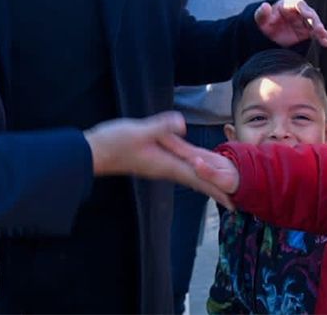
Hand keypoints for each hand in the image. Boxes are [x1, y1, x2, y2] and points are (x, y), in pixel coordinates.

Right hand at [84, 113, 232, 206]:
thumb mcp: (138, 131)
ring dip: (205, 183)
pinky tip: (194, 169)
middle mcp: (164, 168)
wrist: (92, 152)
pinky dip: (193, 172)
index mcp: (165, 163)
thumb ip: (160, 127)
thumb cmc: (113, 142)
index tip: (233, 200)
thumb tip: (182, 124)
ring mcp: (158, 165)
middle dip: (215, 190)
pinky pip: (180, 168)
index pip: (197, 176)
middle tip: (235, 203)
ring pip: (188, 175)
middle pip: (196, 180)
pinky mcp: (153, 160)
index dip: (216, 187)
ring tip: (220, 190)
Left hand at [255, 0, 326, 47]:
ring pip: (314, 24)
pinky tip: (325, 43)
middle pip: (310, 14)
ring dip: (320, 30)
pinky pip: (315, 34)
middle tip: (320, 30)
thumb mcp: (260, 18)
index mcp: (288, 4)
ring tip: (324, 37)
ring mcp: (303, 22)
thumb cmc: (264, 22)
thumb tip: (264, 6)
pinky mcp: (306, 32)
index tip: (309, 16)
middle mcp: (298, 12)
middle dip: (316, 22)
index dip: (305, 10)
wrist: (266, 34)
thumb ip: (262, 13)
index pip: (299, 5)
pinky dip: (321, 38)